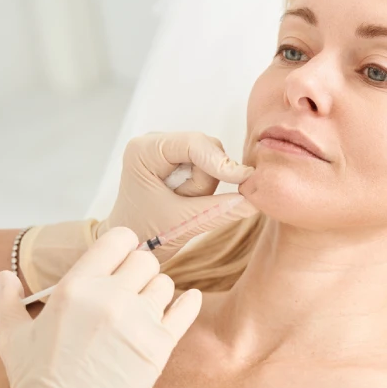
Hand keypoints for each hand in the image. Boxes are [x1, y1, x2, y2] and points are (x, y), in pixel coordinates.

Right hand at [0, 227, 202, 387]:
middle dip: (139, 272)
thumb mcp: (12, 338)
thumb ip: (8, 300)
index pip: (118, 238)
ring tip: (143, 310)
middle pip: (145, 260)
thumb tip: (5, 275)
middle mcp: (110, 298)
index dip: (122, 246)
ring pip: (166, 284)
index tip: (119, 260)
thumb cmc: (33, 385)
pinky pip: (186, 310)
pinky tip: (184, 303)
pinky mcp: (159, 347)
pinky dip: (188, 304)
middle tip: (131, 290)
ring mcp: (137, 322)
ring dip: (156, 293)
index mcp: (76, 287)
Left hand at [98, 131, 255, 256]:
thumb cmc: (145, 234)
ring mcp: (166, 149)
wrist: (132, 246)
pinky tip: (187, 198)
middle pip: (206, 148)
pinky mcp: (177, 159)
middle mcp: (154, 142)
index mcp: (144, 150)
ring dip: (206, 185)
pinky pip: (208, 165)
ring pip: (211, 157)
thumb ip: (220, 210)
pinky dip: (205, 185)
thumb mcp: (184, 223)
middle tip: (187, 204)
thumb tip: (254, 202)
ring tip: (183, 203)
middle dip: (207, 179)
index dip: (221, 162)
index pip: (193, 143)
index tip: (244, 179)